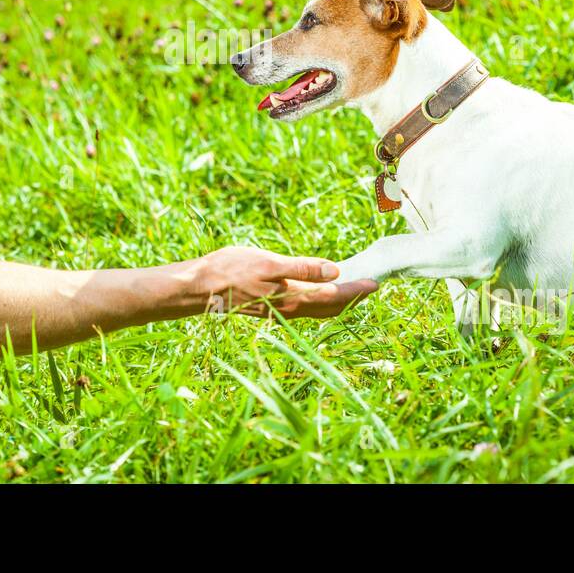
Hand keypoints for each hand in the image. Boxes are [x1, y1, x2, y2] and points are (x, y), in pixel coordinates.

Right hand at [192, 246, 376, 318]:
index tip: (375, 282)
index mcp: (292, 299)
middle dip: (353, 298)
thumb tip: (334, 272)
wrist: (199, 288)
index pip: (335, 298)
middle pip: (331, 309)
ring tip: (352, 287)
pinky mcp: (270, 308)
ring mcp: (280, 312)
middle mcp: (290, 310)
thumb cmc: (230, 270)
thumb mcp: (268, 262)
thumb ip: (302, 269)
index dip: (357, 290)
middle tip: (370, 285)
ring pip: (319, 310)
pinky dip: (321, 301)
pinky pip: (305, 308)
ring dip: (338, 301)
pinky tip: (320, 290)